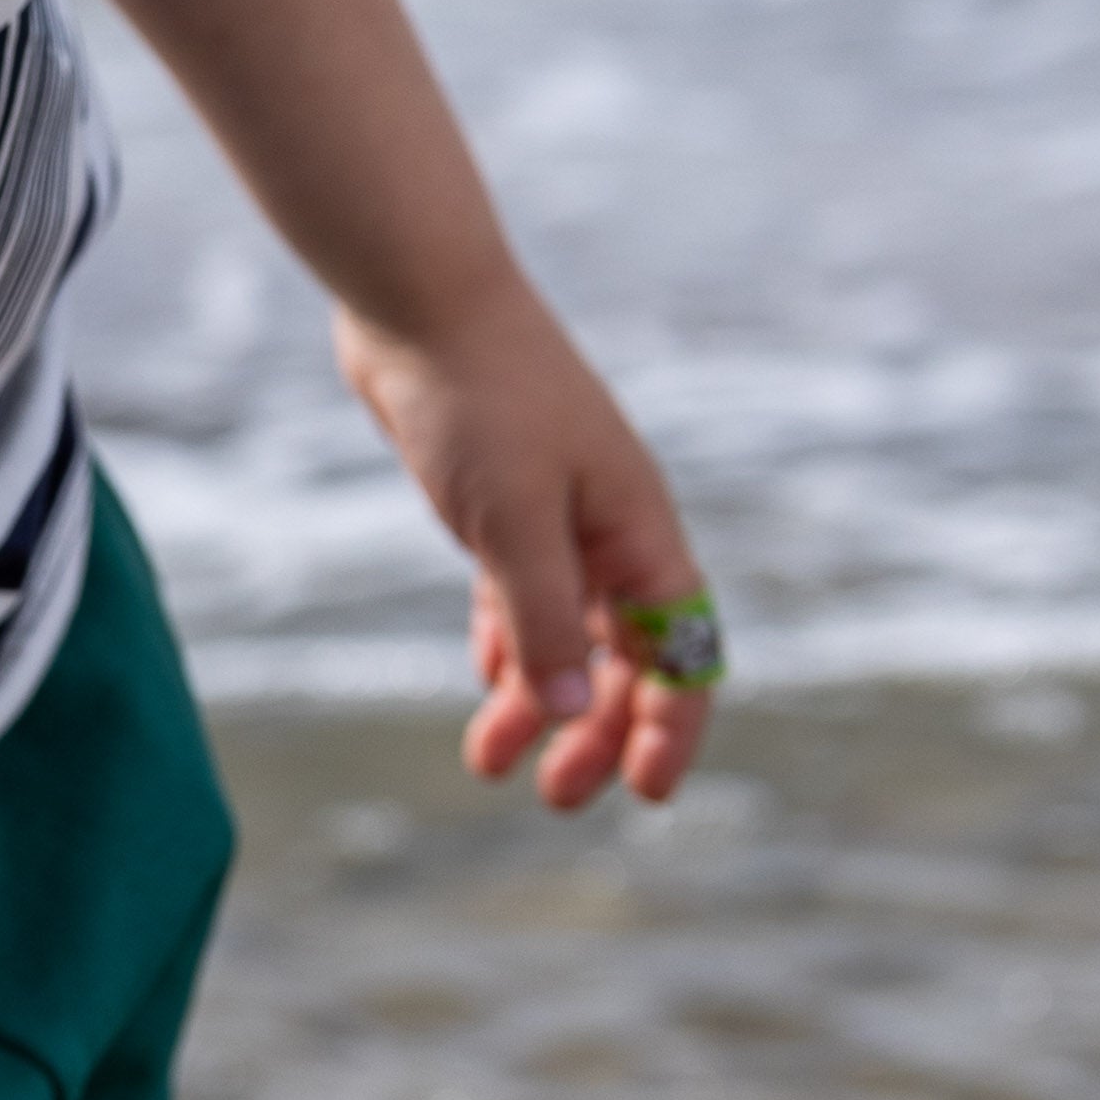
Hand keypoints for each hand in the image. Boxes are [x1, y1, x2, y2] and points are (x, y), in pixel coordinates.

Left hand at [339, 270, 714, 813]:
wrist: (416, 301)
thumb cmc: (479, 398)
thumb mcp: (513, 520)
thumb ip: (545, 619)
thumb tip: (576, 716)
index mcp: (639, 533)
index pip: (682, 650)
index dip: (672, 725)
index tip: (646, 793)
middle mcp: (609, 532)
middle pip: (625, 657)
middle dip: (597, 731)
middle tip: (555, 797)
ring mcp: (555, 517)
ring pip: (563, 634)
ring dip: (539, 701)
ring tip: (490, 763)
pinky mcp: (498, 505)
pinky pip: (519, 596)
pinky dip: (507, 644)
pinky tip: (485, 681)